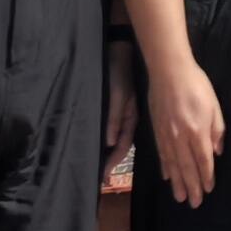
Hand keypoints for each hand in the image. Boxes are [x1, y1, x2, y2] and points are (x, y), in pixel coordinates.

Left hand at [102, 35, 140, 167]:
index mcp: (130, 118)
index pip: (122, 147)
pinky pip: (115, 130)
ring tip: (101, 168)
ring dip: (110, 154)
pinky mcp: (117, 108)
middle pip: (120, 147)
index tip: (104, 178)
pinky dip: (109, 141)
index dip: (112, 162)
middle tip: (101, 179)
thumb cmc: (117, 73)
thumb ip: (114, 118)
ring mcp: (123, 115)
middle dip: (111, 162)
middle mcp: (127, 120)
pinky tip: (104, 147)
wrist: (118, 52)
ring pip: (118, 140)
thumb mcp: (116, 95)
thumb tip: (110, 143)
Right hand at [146, 53, 226, 208]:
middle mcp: (181, 137)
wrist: (169, 72)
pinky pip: (162, 154)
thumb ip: (217, 130)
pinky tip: (167, 177)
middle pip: (187, 167)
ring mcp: (167, 135)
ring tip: (180, 198)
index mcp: (198, 131)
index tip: (208, 190)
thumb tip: (217, 152)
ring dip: (177, 183)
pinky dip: (165, 167)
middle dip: (192, 187)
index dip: (206, 176)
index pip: (203, 160)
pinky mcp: (157, 130)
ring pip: (173, 164)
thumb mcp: (215, 106)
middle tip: (193, 204)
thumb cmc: (196, 86)